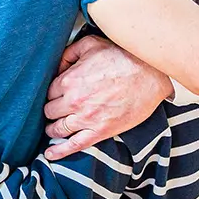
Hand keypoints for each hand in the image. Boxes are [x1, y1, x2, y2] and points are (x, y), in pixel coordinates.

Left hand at [43, 35, 172, 160]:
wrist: (150, 75)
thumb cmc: (122, 57)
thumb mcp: (91, 44)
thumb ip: (69, 52)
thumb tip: (57, 65)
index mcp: (69, 80)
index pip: (48, 91)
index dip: (53, 93)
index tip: (57, 94)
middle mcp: (74, 101)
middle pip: (50, 111)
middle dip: (52, 109)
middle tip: (57, 109)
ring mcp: (86, 118)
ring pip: (57, 129)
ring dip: (53, 129)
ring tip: (53, 128)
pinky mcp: (100, 131)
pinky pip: (74, 145)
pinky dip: (59, 151)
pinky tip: (50, 154)